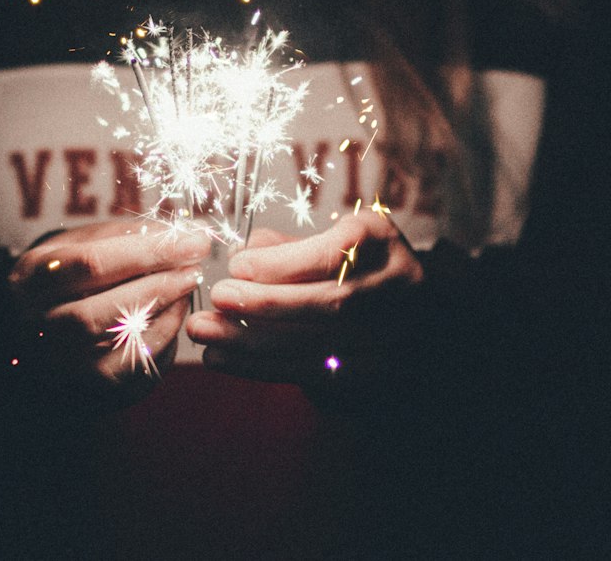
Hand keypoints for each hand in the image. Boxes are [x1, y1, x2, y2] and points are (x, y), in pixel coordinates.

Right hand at [8, 220, 209, 403]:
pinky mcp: (89, 383)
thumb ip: (124, 236)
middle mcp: (36, 324)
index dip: (147, 252)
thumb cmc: (74, 272)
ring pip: (116, 339)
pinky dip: (163, 333)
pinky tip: (177, 308)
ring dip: (163, 308)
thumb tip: (179, 234)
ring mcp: (60, 359)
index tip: (193, 240)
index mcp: (30, 278)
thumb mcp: (84, 242)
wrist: (50, 323)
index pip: (90, 264)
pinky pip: (133, 361)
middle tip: (194, 265)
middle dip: (158, 284)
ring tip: (188, 282)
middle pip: (99, 308)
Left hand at [185, 207, 424, 385]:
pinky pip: (306, 372)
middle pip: (329, 303)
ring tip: (204, 331)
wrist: (406, 310)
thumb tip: (242, 254)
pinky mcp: (369, 373)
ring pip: (315, 343)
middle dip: (265, 303)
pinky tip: (219, 356)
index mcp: (380, 240)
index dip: (283, 264)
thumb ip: (288, 246)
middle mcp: (395, 288)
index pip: (335, 254)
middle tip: (218, 297)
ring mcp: (388, 336)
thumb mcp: (328, 237)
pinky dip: (257, 366)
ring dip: (250, 340)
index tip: (238, 266)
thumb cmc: (353, 263)